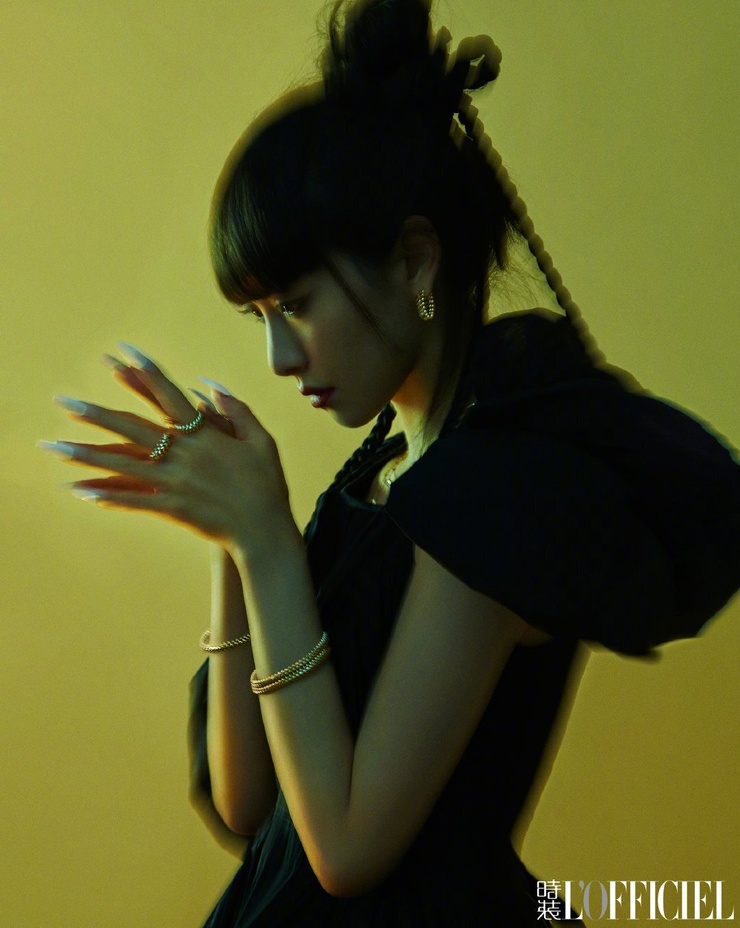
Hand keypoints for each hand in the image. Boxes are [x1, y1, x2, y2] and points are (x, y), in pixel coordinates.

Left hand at [39, 345, 297, 555]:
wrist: (265, 530)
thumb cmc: (267, 484)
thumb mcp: (262, 441)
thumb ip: (237, 411)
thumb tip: (210, 386)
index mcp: (206, 435)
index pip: (168, 396)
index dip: (145, 373)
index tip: (121, 353)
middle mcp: (186, 455)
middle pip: (134, 429)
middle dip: (96, 415)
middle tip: (64, 402)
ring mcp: (177, 482)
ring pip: (124, 465)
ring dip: (87, 455)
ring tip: (54, 447)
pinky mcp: (173, 508)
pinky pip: (135, 500)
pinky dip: (108, 495)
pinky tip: (80, 490)